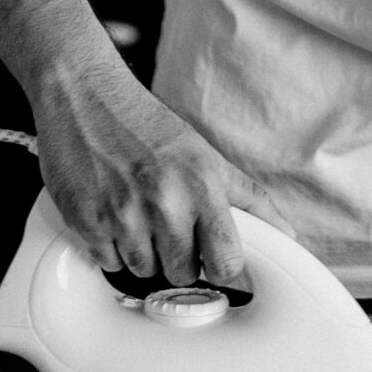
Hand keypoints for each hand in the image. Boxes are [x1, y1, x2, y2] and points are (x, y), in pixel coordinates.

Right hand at [30, 41, 291, 295]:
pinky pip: (108, 264)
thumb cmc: (147, 125)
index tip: (221, 271)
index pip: (226, 261)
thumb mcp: (206, 154)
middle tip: (171, 230)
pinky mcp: (87, 223)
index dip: (226, 272)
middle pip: (183, 274)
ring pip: (143, 273)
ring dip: (144, 256)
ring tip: (140, 217)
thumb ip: (248, 197)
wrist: (85, 97)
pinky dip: (112, 249)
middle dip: (180, 261)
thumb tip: (286, 232)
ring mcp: (123, 215)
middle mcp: (164, 202)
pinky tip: (113, 216)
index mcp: (201, 184)